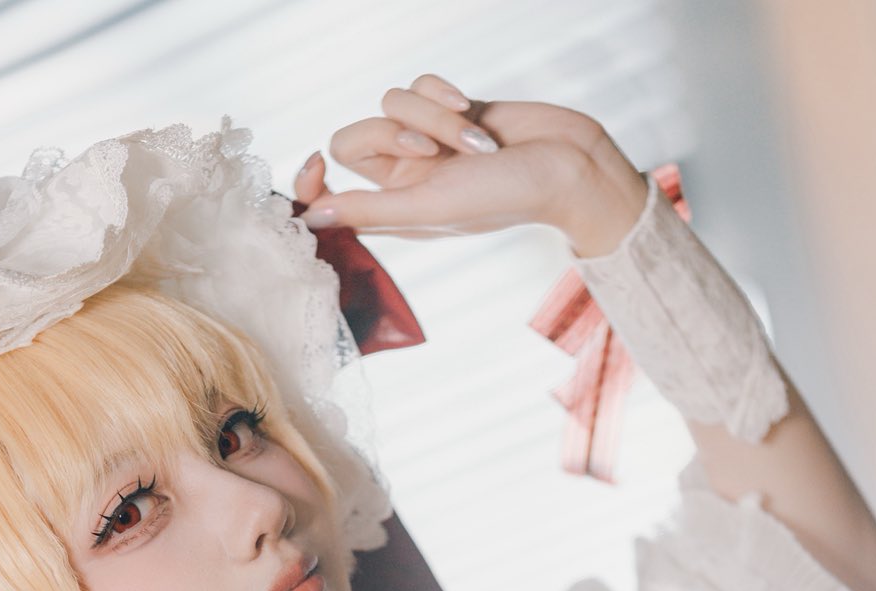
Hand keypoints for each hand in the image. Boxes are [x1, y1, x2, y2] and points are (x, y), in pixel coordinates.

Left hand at [295, 73, 648, 255]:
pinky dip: (445, 97)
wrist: (564, 166)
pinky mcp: (446, 110)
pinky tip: (475, 116)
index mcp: (391, 212)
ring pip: (392, 105)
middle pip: (354, 136)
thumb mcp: (429, 207)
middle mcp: (401, 177)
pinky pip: (421, 85)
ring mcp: (424, 141)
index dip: (312, 181)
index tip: (314, 166)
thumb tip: (310, 219)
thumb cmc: (502, 199)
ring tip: (472, 143)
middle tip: (428, 152)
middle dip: (390, 134)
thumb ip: (369, 211)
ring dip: (432, 117)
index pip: (329, 192)